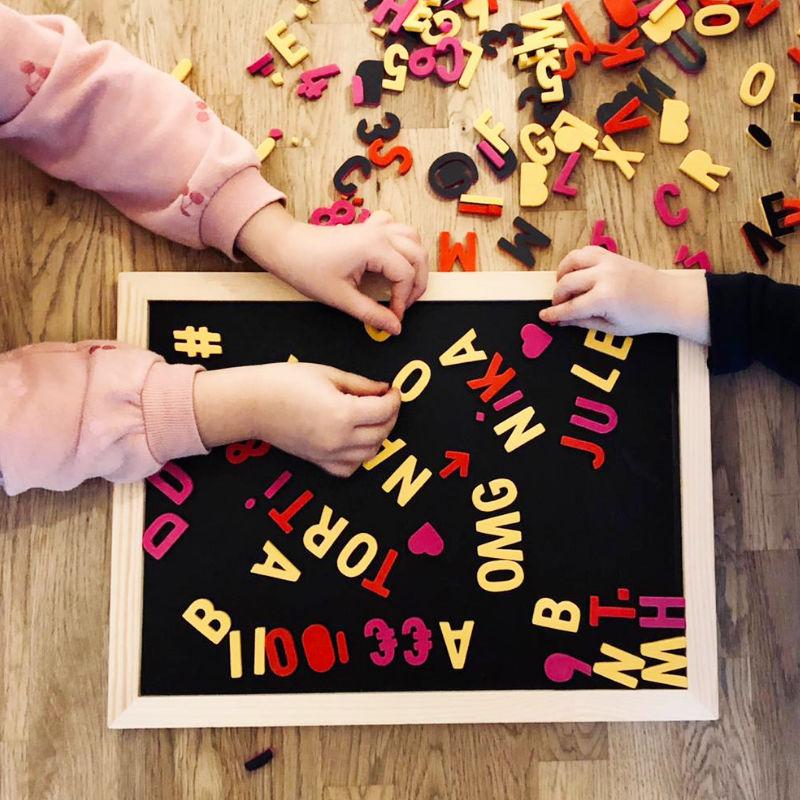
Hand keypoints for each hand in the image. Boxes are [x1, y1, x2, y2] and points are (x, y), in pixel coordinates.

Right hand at [194, 363, 400, 476]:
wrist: (252, 403)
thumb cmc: (285, 382)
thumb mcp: (328, 374)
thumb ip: (361, 385)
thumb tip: (384, 390)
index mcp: (343, 414)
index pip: (385, 410)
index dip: (395, 399)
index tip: (393, 389)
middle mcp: (339, 439)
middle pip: (382, 433)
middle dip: (390, 416)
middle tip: (386, 400)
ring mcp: (328, 454)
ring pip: (370, 453)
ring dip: (379, 436)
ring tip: (374, 418)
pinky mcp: (318, 461)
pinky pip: (349, 468)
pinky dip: (360, 457)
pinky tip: (357, 440)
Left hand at [236, 204, 427, 335]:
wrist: (286, 247)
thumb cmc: (307, 267)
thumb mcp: (341, 298)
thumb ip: (371, 314)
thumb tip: (394, 327)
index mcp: (374, 248)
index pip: (406, 275)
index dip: (404, 300)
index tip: (394, 316)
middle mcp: (380, 233)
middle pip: (418, 255)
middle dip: (417, 283)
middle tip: (405, 304)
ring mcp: (375, 227)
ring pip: (413, 238)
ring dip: (415, 261)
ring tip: (406, 284)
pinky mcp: (368, 227)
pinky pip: (397, 227)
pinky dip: (403, 242)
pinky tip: (394, 257)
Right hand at [539, 246, 709, 343]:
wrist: (669, 299)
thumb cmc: (643, 318)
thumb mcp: (612, 328)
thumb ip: (584, 322)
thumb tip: (562, 321)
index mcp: (605, 298)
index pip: (570, 307)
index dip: (554, 314)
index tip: (543, 317)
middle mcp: (604, 276)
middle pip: (566, 283)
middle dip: (557, 297)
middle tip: (558, 307)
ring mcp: (608, 262)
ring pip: (572, 261)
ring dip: (562, 274)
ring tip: (564, 287)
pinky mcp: (612, 255)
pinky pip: (585, 252)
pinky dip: (575, 261)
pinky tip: (575, 273)